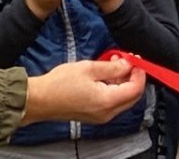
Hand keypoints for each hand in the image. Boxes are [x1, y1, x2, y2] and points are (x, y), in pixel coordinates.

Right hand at [22, 57, 145, 124]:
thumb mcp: (89, 68)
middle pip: (132, 96)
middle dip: (133, 78)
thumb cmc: (59, 84)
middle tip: (126, 61)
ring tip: (113, 65)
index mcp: (107, 101)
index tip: (136, 61)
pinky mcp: (94, 116)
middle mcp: (107, 113)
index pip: (136, 89)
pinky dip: (114, 90)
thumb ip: (112, 67)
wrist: (39, 100)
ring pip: (122, 100)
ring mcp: (100, 116)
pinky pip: (112, 103)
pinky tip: (105, 77)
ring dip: (123, 83)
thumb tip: (127, 64)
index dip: (139, 73)